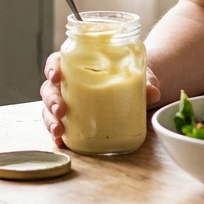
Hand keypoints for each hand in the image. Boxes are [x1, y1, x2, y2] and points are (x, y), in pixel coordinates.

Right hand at [40, 52, 162, 147]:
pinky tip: (61, 142)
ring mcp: (68, 103)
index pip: (57, 61)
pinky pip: (59, 127)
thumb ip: (146, 81)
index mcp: (78, 64)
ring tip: (59, 131)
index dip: (52, 67)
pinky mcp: (73, 121)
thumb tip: (153, 92)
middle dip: (52, 100)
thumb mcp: (140, 75)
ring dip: (50, 120)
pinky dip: (58, 135)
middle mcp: (68, 84)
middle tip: (61, 109)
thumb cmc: (131, 76)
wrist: (137, 91)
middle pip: (49, 88)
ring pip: (49, 109)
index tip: (56, 75)